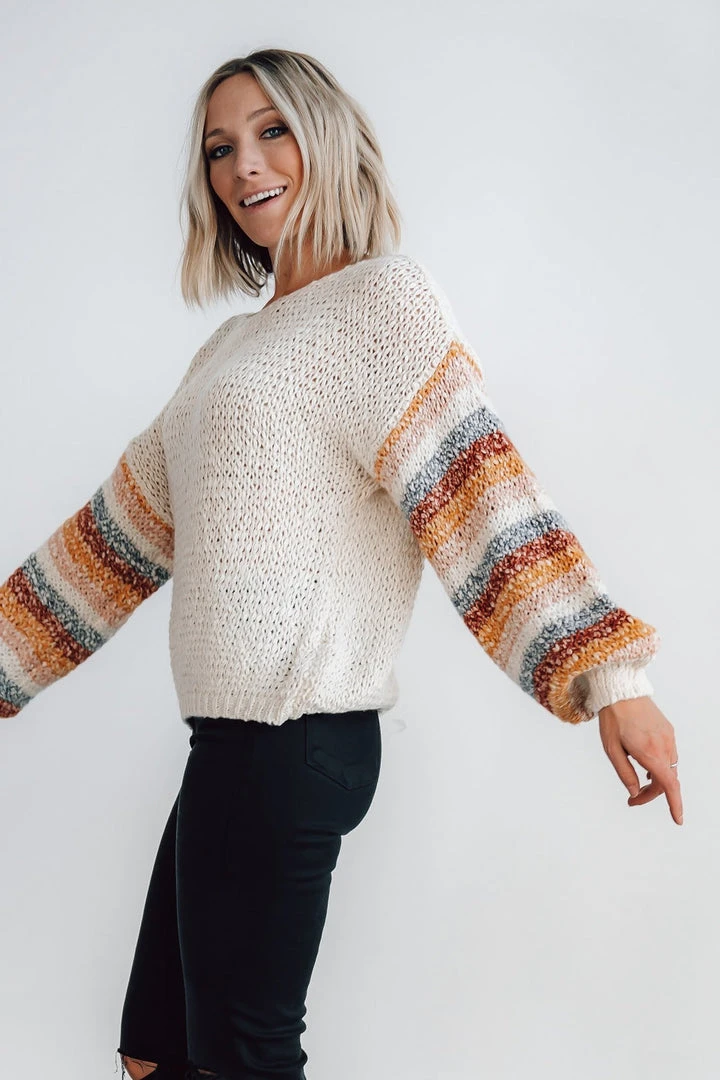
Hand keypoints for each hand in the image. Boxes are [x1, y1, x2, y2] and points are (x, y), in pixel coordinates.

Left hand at [597, 696, 682, 824]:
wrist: (621, 690)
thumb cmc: (613, 719)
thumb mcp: (612, 749)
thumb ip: (625, 773)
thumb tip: (635, 793)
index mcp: (650, 752)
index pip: (668, 785)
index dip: (674, 805)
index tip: (678, 820)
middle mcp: (664, 745)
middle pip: (666, 780)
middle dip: (652, 793)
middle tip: (633, 799)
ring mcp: (668, 737)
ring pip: (668, 767)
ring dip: (656, 779)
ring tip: (639, 781)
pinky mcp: (668, 730)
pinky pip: (668, 754)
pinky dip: (660, 765)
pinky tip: (647, 764)